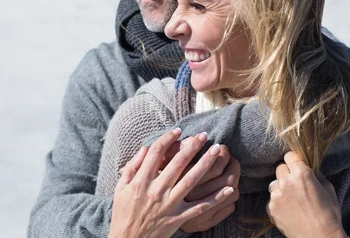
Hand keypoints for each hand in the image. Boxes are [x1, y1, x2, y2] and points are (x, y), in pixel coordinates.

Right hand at [109, 128, 234, 237]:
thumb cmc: (123, 213)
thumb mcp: (121, 188)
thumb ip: (132, 166)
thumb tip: (145, 148)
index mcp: (141, 181)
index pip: (156, 153)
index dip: (168, 139)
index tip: (178, 130)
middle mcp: (156, 190)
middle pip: (177, 163)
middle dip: (192, 147)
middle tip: (204, 135)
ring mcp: (169, 205)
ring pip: (191, 181)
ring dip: (205, 164)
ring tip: (218, 150)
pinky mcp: (178, 218)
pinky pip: (200, 207)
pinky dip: (215, 198)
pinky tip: (228, 188)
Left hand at [266, 151, 346, 237]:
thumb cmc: (328, 215)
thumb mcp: (328, 189)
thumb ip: (316, 175)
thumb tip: (309, 168)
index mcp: (302, 174)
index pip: (290, 155)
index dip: (294, 160)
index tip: (296, 165)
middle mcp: (286, 181)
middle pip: (280, 168)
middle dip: (287, 173)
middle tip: (296, 184)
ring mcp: (277, 195)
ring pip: (274, 183)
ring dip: (281, 188)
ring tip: (292, 199)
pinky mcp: (271, 207)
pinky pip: (271, 198)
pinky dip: (278, 201)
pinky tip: (288, 209)